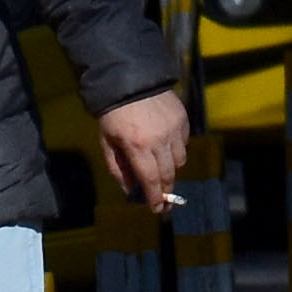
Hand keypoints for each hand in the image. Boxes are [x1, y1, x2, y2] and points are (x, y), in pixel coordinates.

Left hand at [92, 90, 190, 216]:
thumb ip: (119, 169)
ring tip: (160, 168)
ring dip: (171, 169)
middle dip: (166, 190)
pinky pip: (184, 144)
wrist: (129, 82)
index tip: (157, 210)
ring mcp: (174, 129)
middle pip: (169, 174)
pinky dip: (176, 150)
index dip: (155, 198)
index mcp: (137, 147)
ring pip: (179, 161)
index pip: (152, 180)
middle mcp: (159, 140)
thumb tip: (131, 191)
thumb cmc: (113, 115)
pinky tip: (164, 145)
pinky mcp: (183, 120)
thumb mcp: (107, 143)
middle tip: (163, 200)